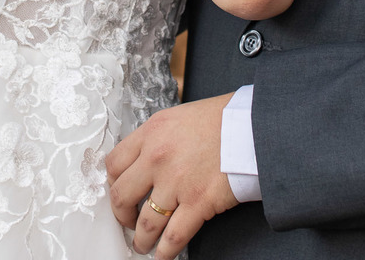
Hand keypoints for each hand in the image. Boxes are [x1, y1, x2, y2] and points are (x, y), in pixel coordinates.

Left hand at [106, 94, 236, 259]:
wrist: (252, 126)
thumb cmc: (221, 119)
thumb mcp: (178, 118)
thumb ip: (157, 137)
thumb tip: (143, 160)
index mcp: (151, 133)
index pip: (114, 163)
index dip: (113, 184)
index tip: (119, 192)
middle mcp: (157, 157)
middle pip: (121, 196)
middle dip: (121, 215)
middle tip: (126, 222)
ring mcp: (176, 182)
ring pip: (146, 222)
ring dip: (141, 239)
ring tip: (142, 245)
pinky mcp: (198, 203)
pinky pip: (174, 236)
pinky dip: (165, 251)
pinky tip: (162, 256)